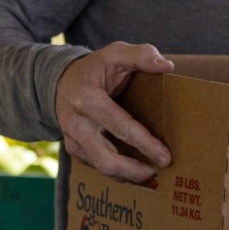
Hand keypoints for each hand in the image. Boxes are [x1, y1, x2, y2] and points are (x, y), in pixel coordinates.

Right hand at [54, 43, 174, 182]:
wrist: (61, 82)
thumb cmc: (95, 68)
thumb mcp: (115, 53)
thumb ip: (141, 55)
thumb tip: (167, 66)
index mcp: (88, 100)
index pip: (120, 127)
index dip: (145, 144)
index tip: (165, 157)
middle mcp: (77, 125)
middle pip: (107, 160)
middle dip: (135, 172)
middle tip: (160, 173)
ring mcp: (73, 140)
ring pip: (102, 168)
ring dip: (129, 176)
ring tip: (152, 176)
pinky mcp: (75, 150)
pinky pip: (98, 167)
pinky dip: (119, 172)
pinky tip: (136, 170)